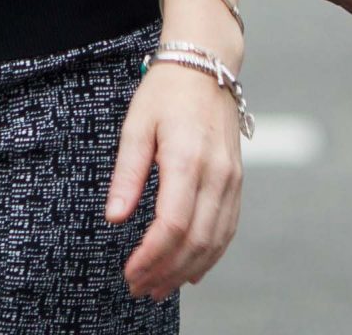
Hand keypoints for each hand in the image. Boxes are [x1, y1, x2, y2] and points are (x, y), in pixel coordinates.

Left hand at [106, 55, 241, 300]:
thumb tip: (114, 218)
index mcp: (186, 158)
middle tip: (139, 288)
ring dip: (187, 270)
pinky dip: (210, 255)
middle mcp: (215, 173)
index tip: (129, 272)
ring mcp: (231, 178)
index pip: (172, 225)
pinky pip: (228, 228)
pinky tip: (192, 270)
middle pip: (195, 241)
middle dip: (166, 272)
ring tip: (160, 287)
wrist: (206, 63)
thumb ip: (127, 173)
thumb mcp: (137, 125)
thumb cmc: (166, 91)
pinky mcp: (237, 179)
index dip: (150, 257)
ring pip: (215, 241)